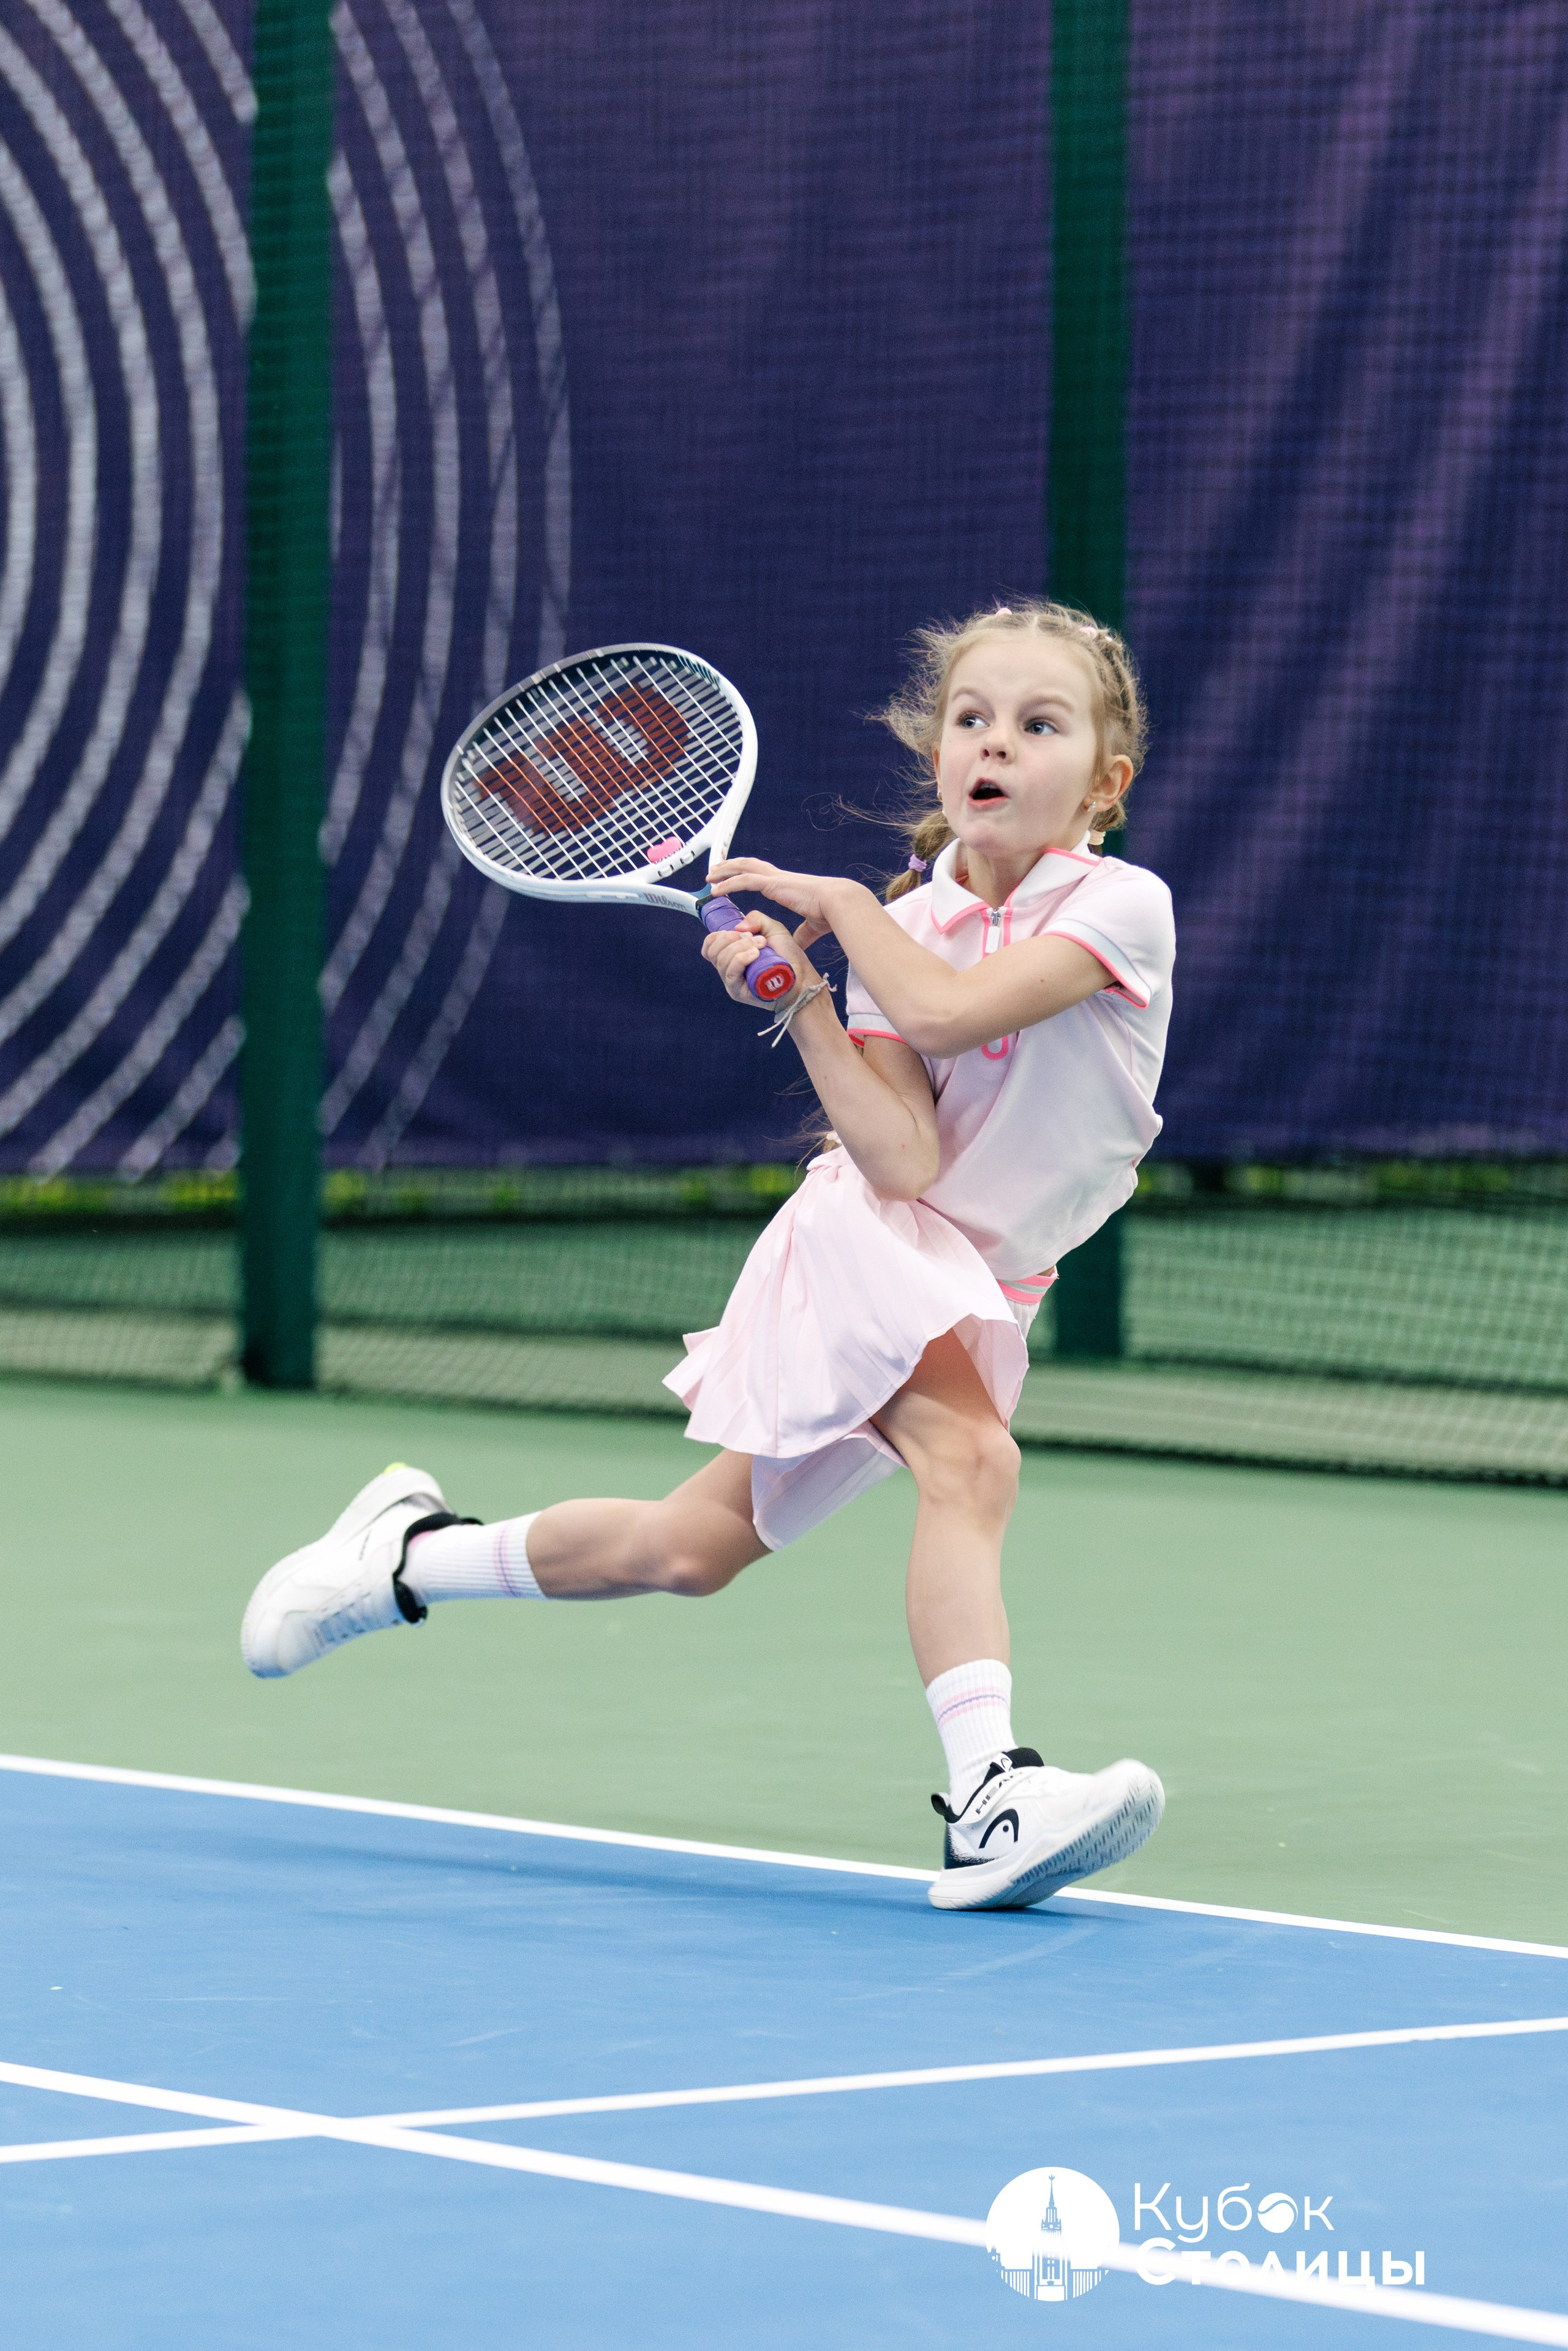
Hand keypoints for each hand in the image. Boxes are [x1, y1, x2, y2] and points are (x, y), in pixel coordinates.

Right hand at [701, 907, 814, 1005]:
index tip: (738, 932)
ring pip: (721, 960)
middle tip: (754, 937)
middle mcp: (729, 970)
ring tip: (761, 945)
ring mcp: (732, 983)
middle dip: (731, 938)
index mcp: (731, 956)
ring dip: (740, 946)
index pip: (709, 947)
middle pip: (712, 952)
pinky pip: (730, 973)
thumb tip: (738, 928)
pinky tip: (755, 954)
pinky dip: (741, 959)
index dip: (717, 936)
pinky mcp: (739, 993)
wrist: (802, 977)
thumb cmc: (788, 956)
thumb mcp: (772, 929)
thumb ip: (756, 920)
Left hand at [705, 858, 858, 952]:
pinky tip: (717, 889)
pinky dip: (729, 883)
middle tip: (715, 869)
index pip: (761, 873)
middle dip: (730, 865)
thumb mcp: (811, 927)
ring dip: (724, 871)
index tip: (733, 874)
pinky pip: (745, 880)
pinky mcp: (773, 884)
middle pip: (748, 864)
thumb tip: (797, 945)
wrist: (837, 904)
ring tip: (709, 876)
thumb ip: (801, 935)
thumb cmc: (829, 914)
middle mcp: (778, 877)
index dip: (746, 872)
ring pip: (743, 868)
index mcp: (786, 884)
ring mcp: (775, 879)